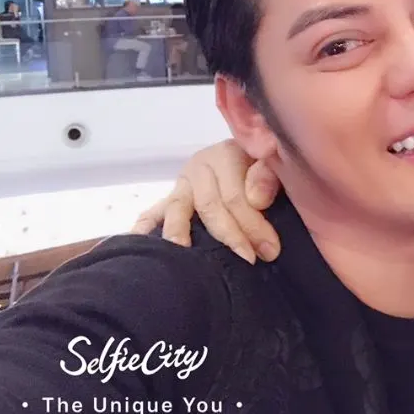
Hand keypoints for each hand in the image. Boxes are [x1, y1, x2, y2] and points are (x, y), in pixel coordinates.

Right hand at [130, 140, 281, 262]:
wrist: (255, 158)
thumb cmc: (267, 167)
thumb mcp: (275, 165)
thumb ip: (268, 176)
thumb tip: (256, 200)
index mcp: (227, 153)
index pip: (234, 195)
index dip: (252, 224)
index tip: (269, 250)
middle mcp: (200, 166)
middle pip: (209, 205)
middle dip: (231, 235)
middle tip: (250, 259)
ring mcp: (182, 183)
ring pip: (177, 210)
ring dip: (181, 236)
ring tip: (185, 260)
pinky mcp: (170, 198)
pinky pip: (152, 213)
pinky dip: (144, 229)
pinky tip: (139, 244)